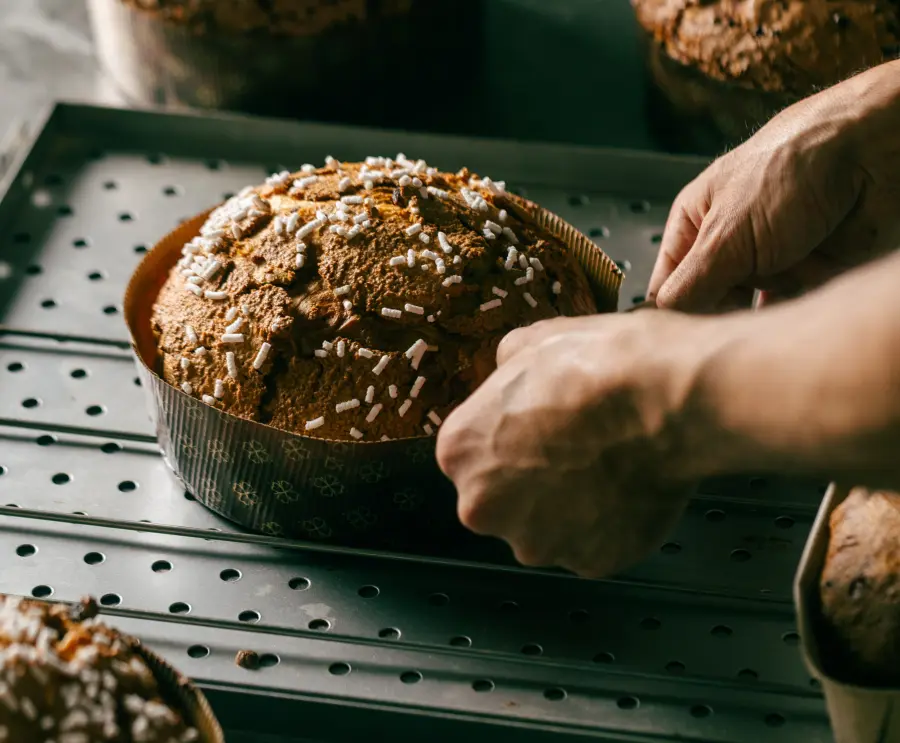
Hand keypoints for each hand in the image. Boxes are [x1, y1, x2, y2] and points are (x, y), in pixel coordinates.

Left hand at [436, 310, 726, 577]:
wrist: (663, 401)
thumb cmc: (594, 367)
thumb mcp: (530, 341)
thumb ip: (505, 370)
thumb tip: (510, 375)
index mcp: (459, 453)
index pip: (473, 453)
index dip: (509, 437)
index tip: (539, 426)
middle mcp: (483, 508)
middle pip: (502, 500)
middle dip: (532, 481)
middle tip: (574, 449)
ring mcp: (537, 543)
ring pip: (547, 529)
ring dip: (570, 508)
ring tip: (607, 467)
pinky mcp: (590, 563)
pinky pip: (595, 546)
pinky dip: (610, 525)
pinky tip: (628, 489)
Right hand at [649, 59, 899, 311]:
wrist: (872, 155)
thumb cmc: (794, 168)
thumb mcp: (726, 235)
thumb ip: (691, 285)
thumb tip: (660, 323)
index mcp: (696, 224)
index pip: (666, 287)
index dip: (669, 316)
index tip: (677, 341)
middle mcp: (730, 245)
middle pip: (707, 305)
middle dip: (719, 317)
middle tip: (722, 330)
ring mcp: (769, 262)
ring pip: (748, 314)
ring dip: (758, 316)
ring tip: (768, 305)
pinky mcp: (807, 277)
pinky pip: (787, 315)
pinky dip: (788, 320)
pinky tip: (790, 314)